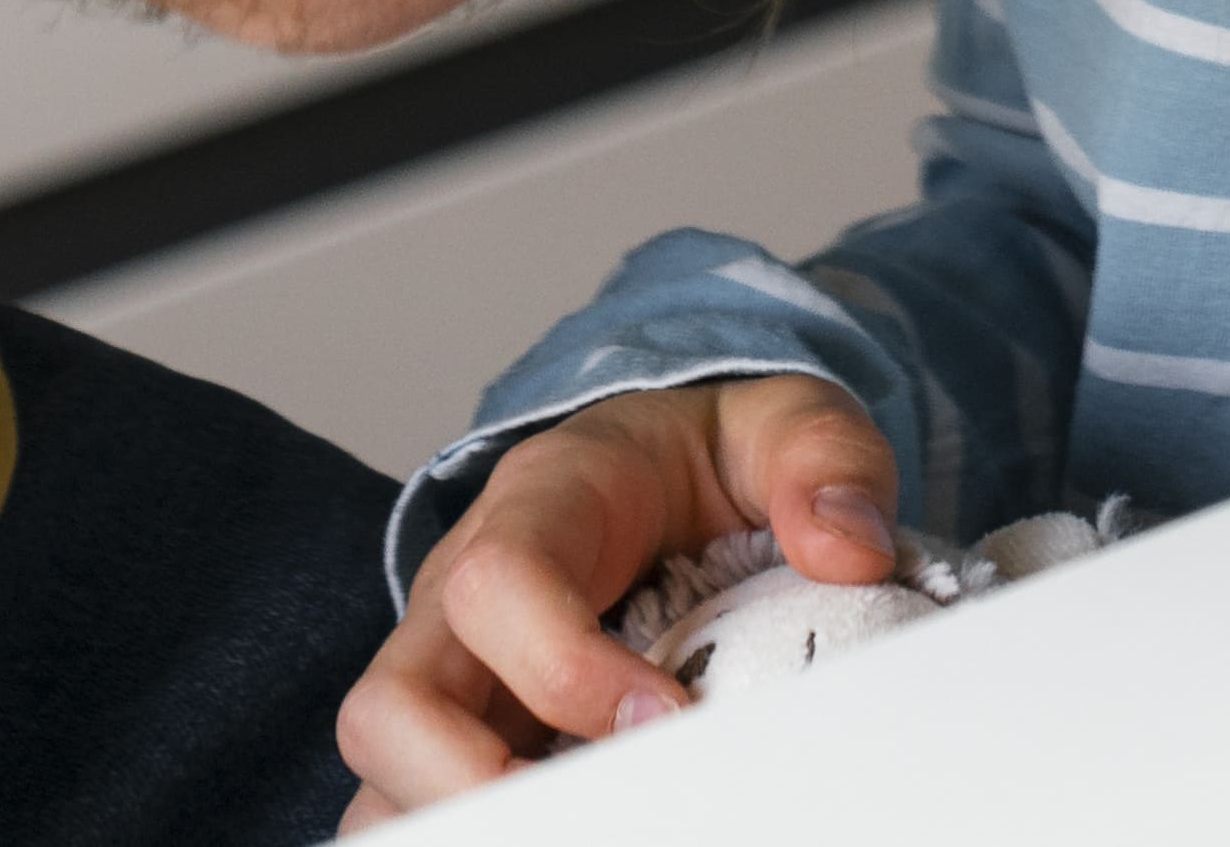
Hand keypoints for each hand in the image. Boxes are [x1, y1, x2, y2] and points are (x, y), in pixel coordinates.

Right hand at [332, 376, 912, 815]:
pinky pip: (410, 814)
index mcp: (536, 507)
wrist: (661, 477)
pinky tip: (569, 832)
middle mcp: (457, 602)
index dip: (563, 667)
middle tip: (598, 812)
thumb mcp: (780, 424)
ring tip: (587, 831)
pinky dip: (472, 837)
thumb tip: (850, 549)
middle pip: (388, 708)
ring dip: (463, 827)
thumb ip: (824, 459)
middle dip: (472, 784)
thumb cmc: (705, 461)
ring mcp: (447, 684)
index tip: (664, 718)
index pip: (497, 585)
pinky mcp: (457, 746)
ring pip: (380, 783)